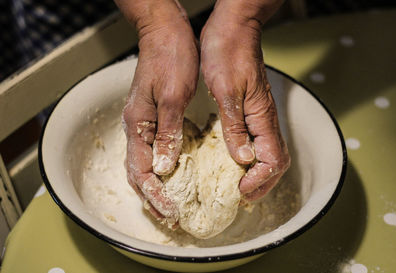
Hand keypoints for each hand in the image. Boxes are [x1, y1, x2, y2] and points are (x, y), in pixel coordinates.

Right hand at [117, 0, 198, 222]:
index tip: (171, 211)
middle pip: (138, 172)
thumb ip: (167, 132)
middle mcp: (137, 126)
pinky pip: (154, 150)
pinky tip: (174, 175)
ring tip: (169, 203)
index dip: (155, 194)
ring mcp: (144, 122)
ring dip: (156, 186)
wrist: (165, 32)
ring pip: (144, 163)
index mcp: (138, 124)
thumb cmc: (170, 59)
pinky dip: (162, 169)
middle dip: (152, 196)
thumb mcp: (171, 97)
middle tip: (170, 216)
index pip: (142, 170)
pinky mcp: (153, 117)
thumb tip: (165, 167)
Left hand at [200, 0, 288, 200]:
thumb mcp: (227, 91)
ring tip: (240, 187)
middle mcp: (265, 119)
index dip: (258, 180)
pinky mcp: (251, 109)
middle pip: (275, 161)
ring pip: (268, 153)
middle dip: (261, 183)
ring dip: (257, 174)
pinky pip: (257, 141)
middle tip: (242, 197)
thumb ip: (235, 127)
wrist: (233, 27)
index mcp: (262, 117)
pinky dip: (250, 158)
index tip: (239, 190)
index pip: (273, 160)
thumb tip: (244, 159)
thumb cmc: (229, 53)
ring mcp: (260, 115)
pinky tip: (235, 162)